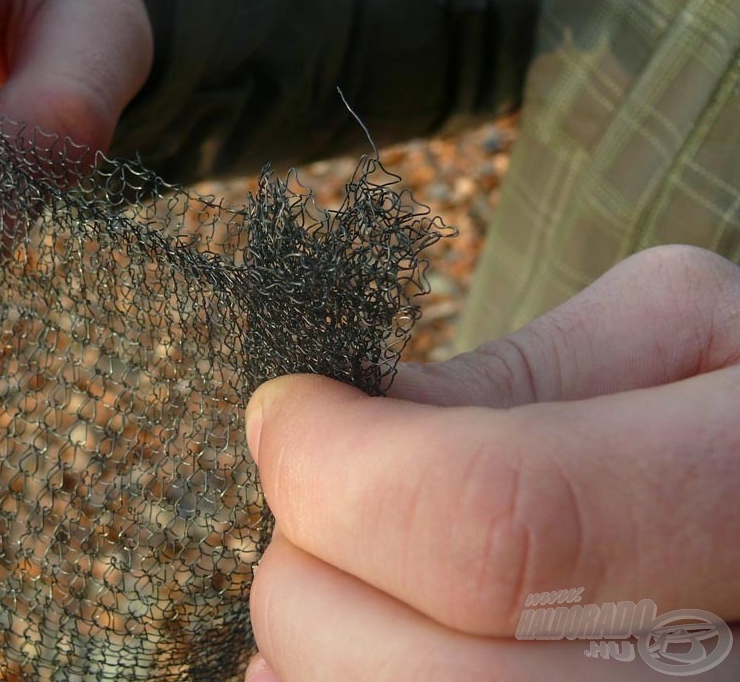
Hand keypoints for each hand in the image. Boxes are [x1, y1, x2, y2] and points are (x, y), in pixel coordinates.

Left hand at [244, 245, 739, 680]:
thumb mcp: (688, 334)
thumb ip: (523, 372)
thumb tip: (356, 422)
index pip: (493, 524)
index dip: (339, 468)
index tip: (288, 413)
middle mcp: (733, 675)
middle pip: (428, 674)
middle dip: (312, 571)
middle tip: (317, 497)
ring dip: (316, 652)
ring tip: (338, 577)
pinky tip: (358, 655)